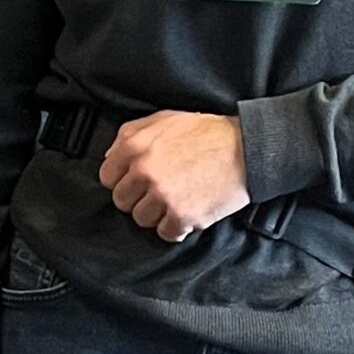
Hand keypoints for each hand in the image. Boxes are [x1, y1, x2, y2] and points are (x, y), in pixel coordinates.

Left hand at [99, 110, 251, 241]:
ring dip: (157, 214)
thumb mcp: (162, 120)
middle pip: (122, 201)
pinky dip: (177, 228)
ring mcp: (162, 194)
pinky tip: (187, 214)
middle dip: (138, 199)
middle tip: (158, 193)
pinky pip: (166, 233)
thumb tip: (110, 157)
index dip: (122, 181)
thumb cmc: (206, 133)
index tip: (135, 183)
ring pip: (141, 219)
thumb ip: (130, 136)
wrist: (246, 148)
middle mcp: (144, 171)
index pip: (107, 177)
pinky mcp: (183, 215)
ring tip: (175, 202)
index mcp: (135, 146)